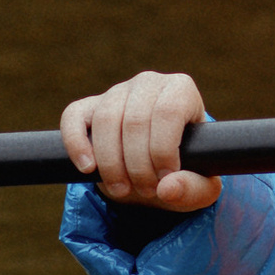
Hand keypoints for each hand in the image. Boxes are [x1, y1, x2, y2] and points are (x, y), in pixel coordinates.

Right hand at [59, 71, 220, 215]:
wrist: (156, 171)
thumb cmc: (184, 172)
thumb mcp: (201, 187)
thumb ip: (193, 189)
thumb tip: (167, 188)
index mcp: (181, 90)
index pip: (168, 111)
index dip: (163, 149)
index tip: (164, 179)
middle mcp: (148, 83)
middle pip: (135, 120)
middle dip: (137, 164)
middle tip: (145, 191)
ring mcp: (116, 92)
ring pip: (105, 120)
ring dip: (111, 162)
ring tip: (122, 189)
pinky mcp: (88, 106)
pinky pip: (73, 117)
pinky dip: (76, 144)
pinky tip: (87, 168)